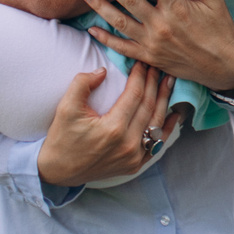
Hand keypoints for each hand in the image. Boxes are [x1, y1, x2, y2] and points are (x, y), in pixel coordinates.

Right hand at [36, 63, 176, 187]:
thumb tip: (103, 71)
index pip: (134, 95)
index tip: (142, 63)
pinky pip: (157, 144)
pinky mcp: (135, 165)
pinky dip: (166, 128)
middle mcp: (128, 144)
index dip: (140, 76)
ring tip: (169, 82)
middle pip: (149, 107)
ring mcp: (134, 157)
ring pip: (156, 124)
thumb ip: (82, 84)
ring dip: (164, 101)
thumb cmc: (62, 137)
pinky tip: (174, 113)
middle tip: (158, 67)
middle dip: (155, 84)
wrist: (59, 170)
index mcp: (113, 129)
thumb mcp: (65, 107)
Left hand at [80, 0, 233, 92]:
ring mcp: (153, 43)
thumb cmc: (221, 31)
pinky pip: (122, 48)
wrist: (223, 67)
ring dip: (100, 6)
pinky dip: (106, 39)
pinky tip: (92, 29)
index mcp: (178, 8)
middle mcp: (162, 25)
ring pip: (120, 22)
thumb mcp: (215, 1)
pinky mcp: (149, 58)